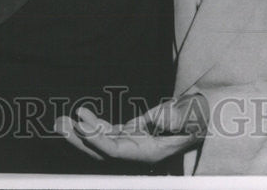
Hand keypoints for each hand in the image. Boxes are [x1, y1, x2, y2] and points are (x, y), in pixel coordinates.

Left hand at [54, 94, 207, 163]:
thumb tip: (153, 121)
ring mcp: (133, 143)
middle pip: (101, 151)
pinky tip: (81, 115)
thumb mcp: (193, 115)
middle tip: (59, 125)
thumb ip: (175, 118)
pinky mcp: (132, 134)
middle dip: (79, 140)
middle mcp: (137, 152)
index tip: (82, 125)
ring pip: (101, 142)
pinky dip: (94, 124)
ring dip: (80, 132)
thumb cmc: (200, 116)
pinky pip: (108, 131)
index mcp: (150, 152)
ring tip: (60, 121)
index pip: (116, 151)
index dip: (97, 139)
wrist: (206, 115)